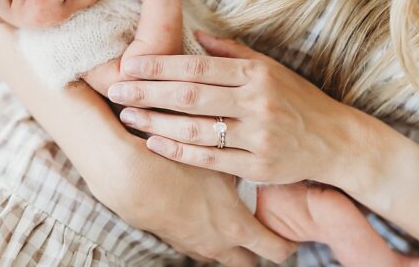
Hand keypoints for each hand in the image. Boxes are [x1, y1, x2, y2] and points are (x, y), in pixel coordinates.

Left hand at [107, 31, 358, 185]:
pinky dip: (179, 152)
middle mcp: (257, 103)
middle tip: (115, 88)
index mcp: (257, 74)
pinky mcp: (258, 167)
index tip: (130, 63)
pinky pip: (210, 160)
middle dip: (148, 91)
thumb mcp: (271, 69)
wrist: (336, 140)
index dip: (160, 64)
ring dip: (156, 123)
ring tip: (128, 116)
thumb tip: (193, 33)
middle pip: (191, 95)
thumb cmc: (299, 100)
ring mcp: (258, 137)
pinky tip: (154, 144)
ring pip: (196, 130)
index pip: (199, 66)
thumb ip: (233, 53)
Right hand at [111, 140, 295, 265]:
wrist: (128, 176)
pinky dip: (205, 236)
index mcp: (236, 227)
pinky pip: (197, 246)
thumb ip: (243, 168)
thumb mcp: (218, 162)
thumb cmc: (177, 164)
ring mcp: (193, 246)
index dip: (287, 246)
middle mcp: (217, 243)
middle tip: (263, 232)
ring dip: (229, 244)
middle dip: (258, 252)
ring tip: (230, 220)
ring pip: (220, 256)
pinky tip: (201, 213)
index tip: (291, 238)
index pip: (275, 251)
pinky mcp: (172, 240)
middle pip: (248, 263)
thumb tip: (263, 162)